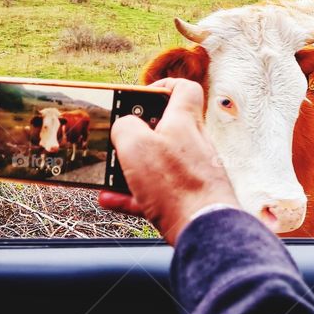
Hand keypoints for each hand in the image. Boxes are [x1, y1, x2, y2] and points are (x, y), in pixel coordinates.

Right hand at [98, 79, 239, 244]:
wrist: (204, 227)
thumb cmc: (175, 183)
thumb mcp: (135, 145)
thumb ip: (125, 127)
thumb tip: (124, 127)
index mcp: (184, 121)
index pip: (184, 89)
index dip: (163, 86)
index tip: (142, 96)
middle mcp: (194, 143)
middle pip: (166, 128)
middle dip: (138, 135)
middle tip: (120, 142)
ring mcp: (194, 171)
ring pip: (159, 163)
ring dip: (132, 169)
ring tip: (109, 177)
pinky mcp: (189, 197)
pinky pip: (158, 191)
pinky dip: (135, 195)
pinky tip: (112, 200)